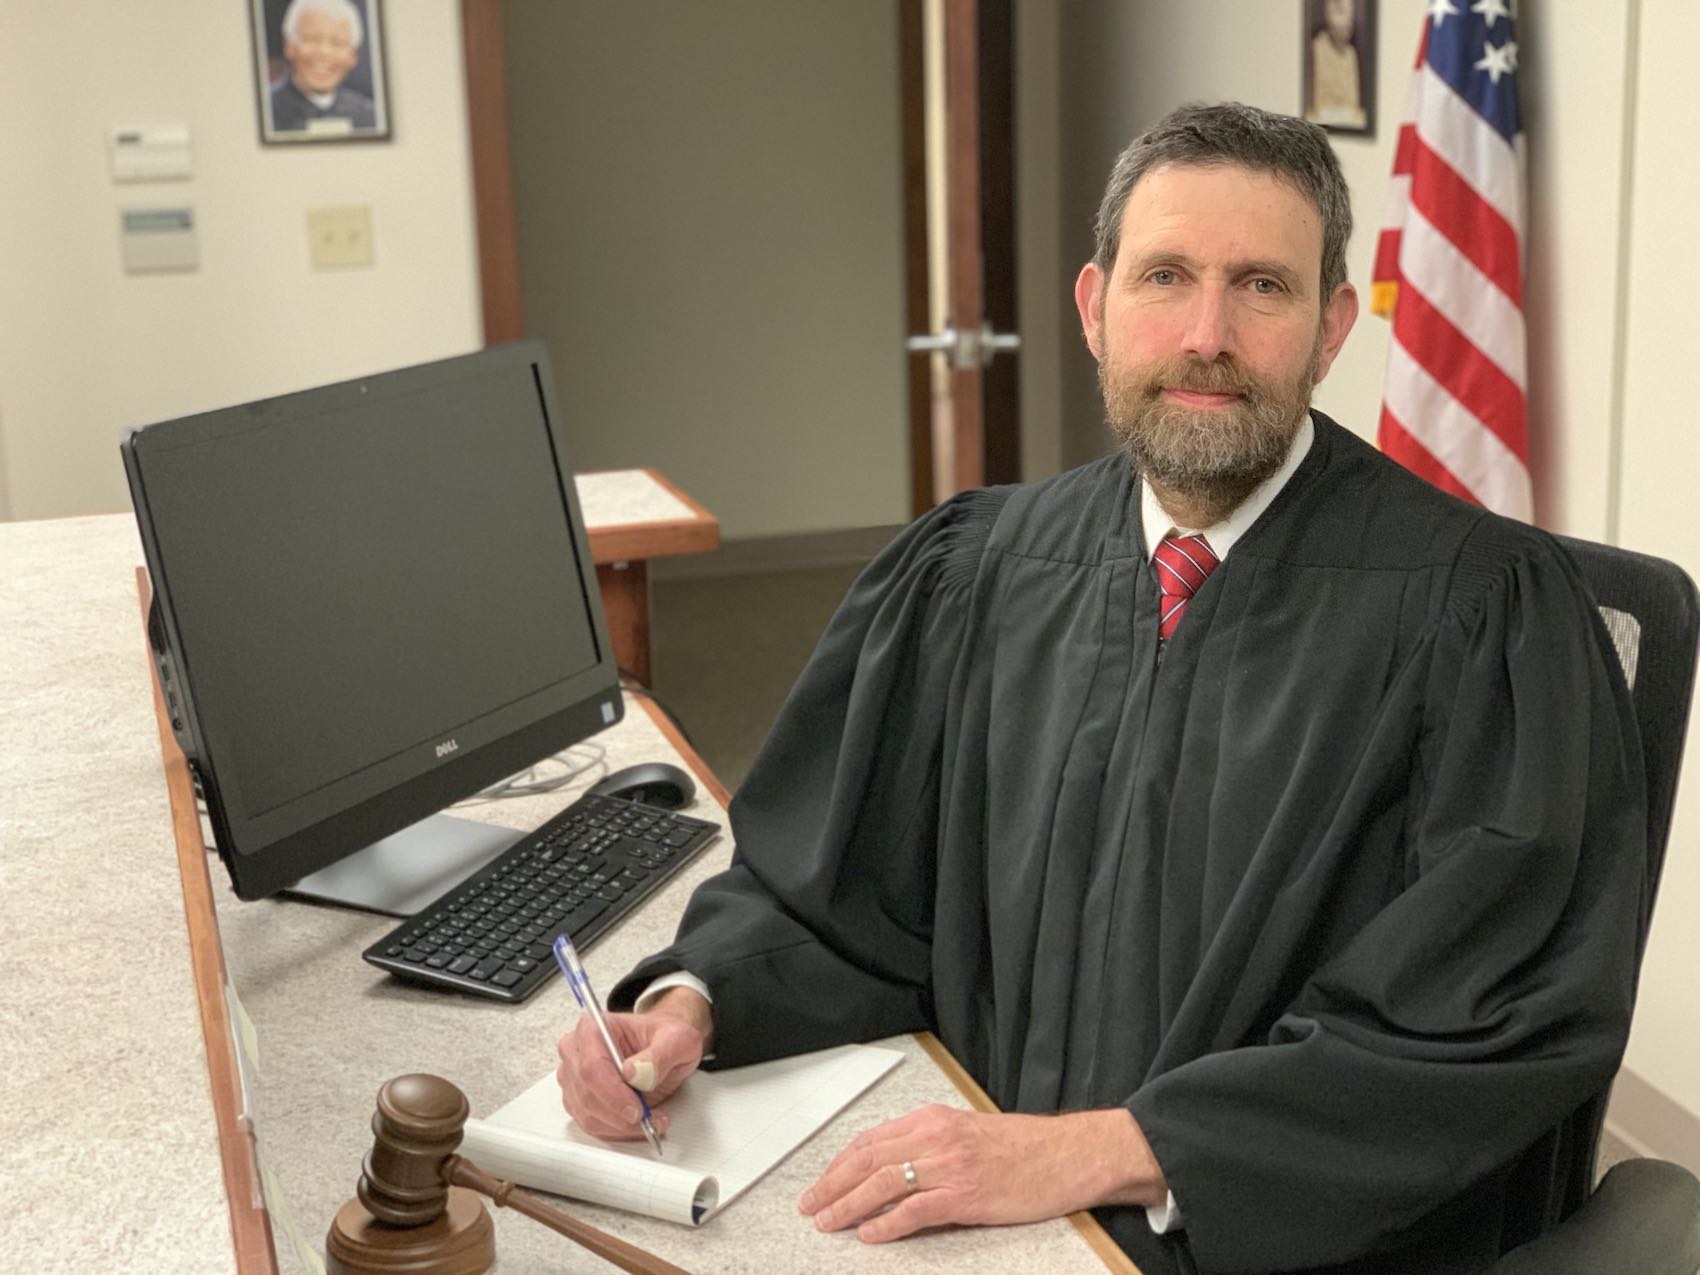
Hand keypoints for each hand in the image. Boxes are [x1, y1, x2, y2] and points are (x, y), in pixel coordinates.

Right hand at [555, 987, 710, 1140]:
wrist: (664, 1046)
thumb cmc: (666, 1037)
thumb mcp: (679, 1039)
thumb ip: (661, 1054)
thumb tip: (635, 1072)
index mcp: (593, 1027)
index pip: (592, 1066)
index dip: (613, 1093)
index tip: (638, 1109)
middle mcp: (577, 1051)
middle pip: (587, 1094)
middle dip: (620, 1114)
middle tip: (651, 1118)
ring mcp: (574, 1077)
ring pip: (588, 1114)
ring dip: (622, 1126)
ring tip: (652, 1120)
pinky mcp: (578, 1100)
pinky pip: (592, 1124)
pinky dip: (617, 1131)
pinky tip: (638, 1123)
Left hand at [798, 1104, 1164, 1242]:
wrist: (1067, 1154)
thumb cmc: (1022, 1147)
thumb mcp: (967, 1131)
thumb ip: (929, 1143)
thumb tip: (890, 1165)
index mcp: (932, 1119)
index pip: (870, 1139)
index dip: (839, 1163)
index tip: (821, 1182)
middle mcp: (935, 1137)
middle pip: (868, 1159)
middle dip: (832, 1184)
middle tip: (810, 1205)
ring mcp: (950, 1166)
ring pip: (883, 1183)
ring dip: (849, 1204)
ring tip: (828, 1222)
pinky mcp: (966, 1195)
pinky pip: (914, 1210)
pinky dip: (886, 1223)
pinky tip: (868, 1235)